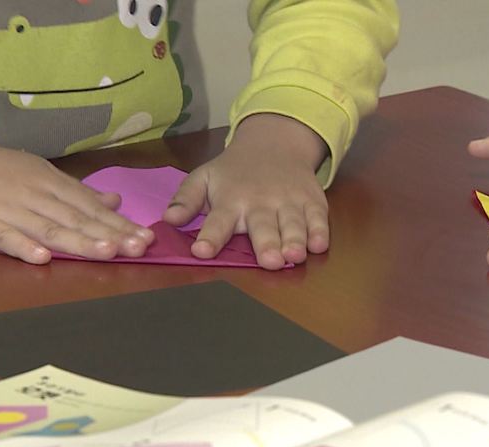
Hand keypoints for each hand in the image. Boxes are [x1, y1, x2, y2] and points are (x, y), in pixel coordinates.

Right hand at [0, 142, 153, 263]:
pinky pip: (4, 237)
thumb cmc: (3, 173)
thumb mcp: (44, 176)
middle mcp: (37, 197)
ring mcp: (10, 211)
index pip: (91, 208)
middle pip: (77, 219)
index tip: (146, 238)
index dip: (119, 224)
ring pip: (48, 228)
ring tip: (106, 251)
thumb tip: (116, 201)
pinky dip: (23, 247)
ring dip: (78, 241)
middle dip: (110, 234)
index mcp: (53, 186)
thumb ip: (80, 193)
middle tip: (138, 248)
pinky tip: (42, 258)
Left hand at [163, 113, 328, 269]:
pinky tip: (319, 245)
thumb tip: (168, 219)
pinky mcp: (313, 201)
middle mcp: (261, 202)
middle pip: (263, 226)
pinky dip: (320, 231)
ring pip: (293, 224)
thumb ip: (187, 199)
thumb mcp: (205, 177)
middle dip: (266, 243)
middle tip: (268, 261)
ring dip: (295, 240)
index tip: (202, 251)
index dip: (210, 236)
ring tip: (293, 257)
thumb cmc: (235, 171)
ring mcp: (289, 202)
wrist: (276, 143)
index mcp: (231, 199)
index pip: (218, 220)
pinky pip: (318, 218)